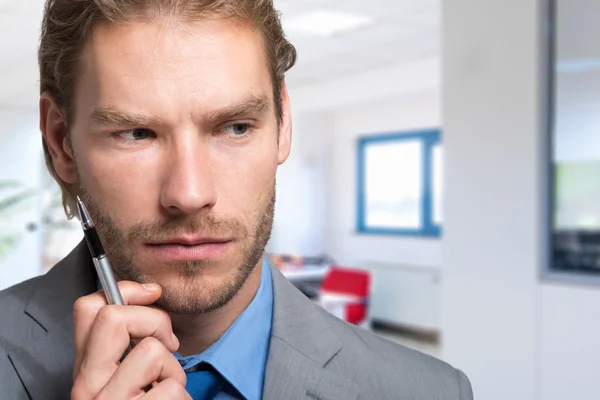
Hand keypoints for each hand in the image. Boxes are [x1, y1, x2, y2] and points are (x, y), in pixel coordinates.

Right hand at [71, 281, 190, 399]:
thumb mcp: (130, 374)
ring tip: (165, 390)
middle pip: (112, 317)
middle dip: (154, 321)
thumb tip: (151, 291)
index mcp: (85, 370)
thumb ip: (131, 340)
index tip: (151, 294)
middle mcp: (85, 386)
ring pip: (151, 350)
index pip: (87, 308)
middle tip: (168, 345)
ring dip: (173, 370)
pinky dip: (182, 396)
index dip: (125, 289)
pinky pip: (172, 387)